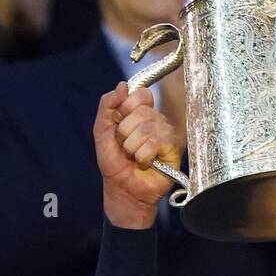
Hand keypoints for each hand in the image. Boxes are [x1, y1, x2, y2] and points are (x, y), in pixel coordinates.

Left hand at [93, 81, 181, 228]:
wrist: (122, 190)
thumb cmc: (114, 163)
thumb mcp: (102, 130)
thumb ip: (107, 105)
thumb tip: (122, 85)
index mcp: (141, 113)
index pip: (141, 94)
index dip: (126, 108)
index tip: (119, 125)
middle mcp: (157, 121)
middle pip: (143, 111)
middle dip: (125, 132)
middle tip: (125, 147)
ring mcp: (167, 135)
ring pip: (148, 128)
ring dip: (132, 147)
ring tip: (134, 157)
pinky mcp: (174, 150)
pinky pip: (157, 142)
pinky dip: (143, 156)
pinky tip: (145, 164)